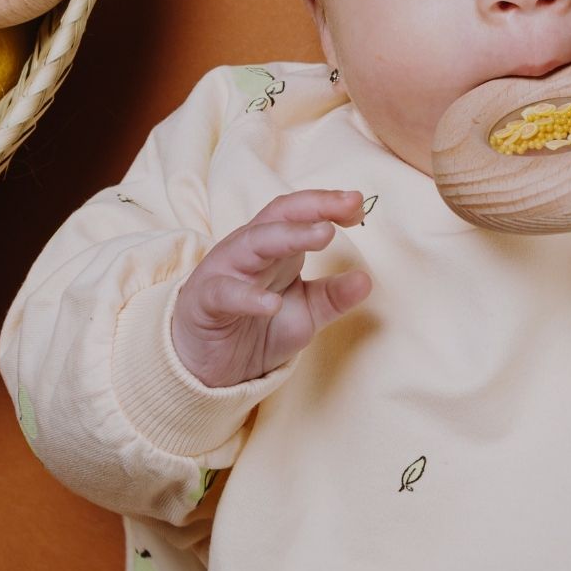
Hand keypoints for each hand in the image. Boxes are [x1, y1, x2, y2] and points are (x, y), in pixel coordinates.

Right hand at [173, 190, 371, 386]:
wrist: (206, 367)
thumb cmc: (254, 328)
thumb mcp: (304, 314)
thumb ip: (332, 297)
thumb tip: (366, 280)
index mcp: (275, 248)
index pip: (300, 213)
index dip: (330, 205)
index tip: (360, 206)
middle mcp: (250, 250)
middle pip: (280, 216)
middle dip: (315, 206)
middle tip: (349, 204)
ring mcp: (225, 272)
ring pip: (254, 242)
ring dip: (290, 236)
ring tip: (324, 235)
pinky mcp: (205, 302)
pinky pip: (225, 293)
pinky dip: (248, 297)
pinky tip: (272, 305)